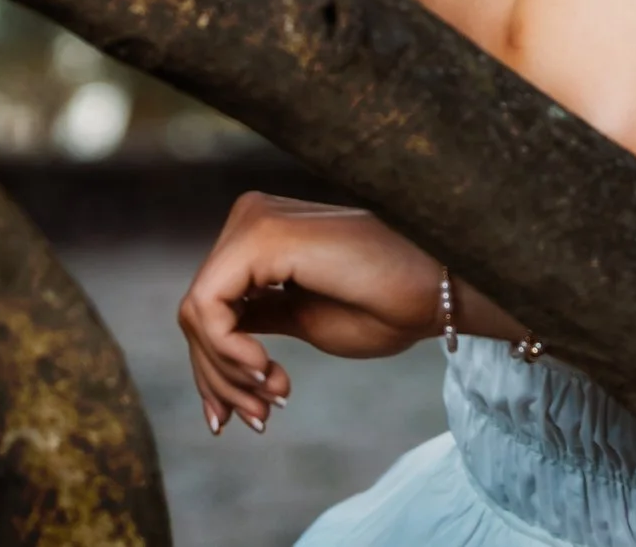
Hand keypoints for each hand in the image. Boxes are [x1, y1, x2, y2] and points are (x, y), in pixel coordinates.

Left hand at [177, 192, 441, 436]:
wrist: (440, 291)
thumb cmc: (389, 305)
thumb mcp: (303, 316)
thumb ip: (256, 319)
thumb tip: (210, 351)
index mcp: (263, 234)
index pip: (208, 306)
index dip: (215, 369)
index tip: (245, 417)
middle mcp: (253, 217)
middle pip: (195, 313)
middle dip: (219, 377)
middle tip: (258, 417)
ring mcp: (255, 222)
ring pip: (195, 315)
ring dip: (226, 372)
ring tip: (272, 398)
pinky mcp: (262, 236)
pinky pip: (208, 308)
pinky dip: (227, 352)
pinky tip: (268, 372)